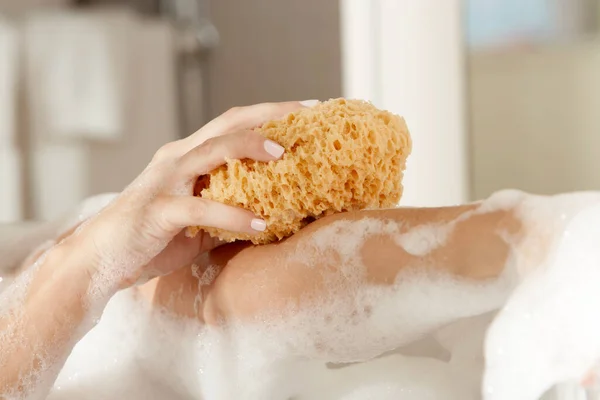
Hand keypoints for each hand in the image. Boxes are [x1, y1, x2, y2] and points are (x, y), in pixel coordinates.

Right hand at [65, 101, 311, 292]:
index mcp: (189, 156)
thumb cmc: (154, 238)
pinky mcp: (158, 210)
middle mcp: (178, 158)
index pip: (233, 123)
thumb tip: (278, 214)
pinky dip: (232, 214)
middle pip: (227, 123)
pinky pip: (200, 207)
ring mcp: (166, 181)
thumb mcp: (201, 219)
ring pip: (211, 151)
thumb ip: (231, 207)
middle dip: (269, 115)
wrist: (101, 259)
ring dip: (249, 148)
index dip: (270, 114)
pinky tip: (260, 224)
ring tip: (284, 154)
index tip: (307, 111)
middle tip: (307, 114)